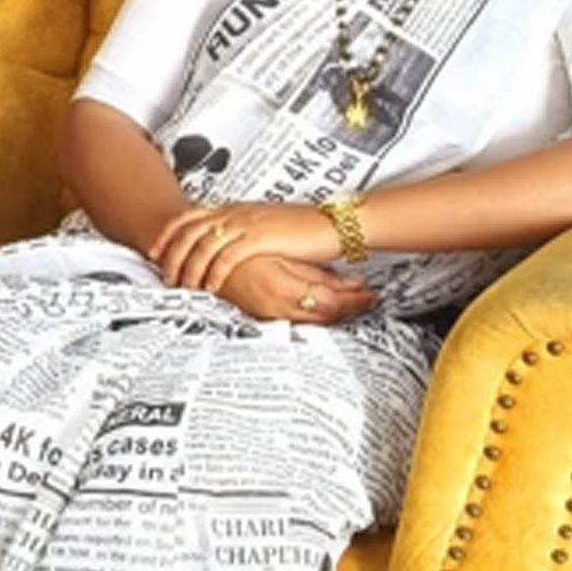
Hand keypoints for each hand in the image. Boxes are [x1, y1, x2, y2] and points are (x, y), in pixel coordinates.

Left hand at [150, 201, 340, 294]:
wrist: (333, 223)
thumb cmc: (306, 227)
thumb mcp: (270, 224)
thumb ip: (248, 229)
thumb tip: (233, 243)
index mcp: (238, 207)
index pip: (192, 215)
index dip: (170, 232)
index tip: (156, 248)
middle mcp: (237, 212)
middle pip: (190, 229)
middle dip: (170, 252)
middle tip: (161, 272)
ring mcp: (247, 223)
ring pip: (203, 244)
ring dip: (188, 267)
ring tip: (182, 285)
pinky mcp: (259, 238)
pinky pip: (226, 257)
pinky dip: (213, 272)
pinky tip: (209, 286)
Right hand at [215, 255, 376, 324]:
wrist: (200, 256)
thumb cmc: (237, 250)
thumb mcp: (280, 256)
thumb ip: (313, 273)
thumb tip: (347, 284)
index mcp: (283, 289)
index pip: (330, 303)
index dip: (354, 300)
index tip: (370, 294)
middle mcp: (278, 308)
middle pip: (325, 317)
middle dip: (349, 308)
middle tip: (368, 298)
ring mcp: (269, 314)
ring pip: (312, 320)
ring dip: (334, 312)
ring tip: (354, 302)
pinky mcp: (263, 315)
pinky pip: (297, 319)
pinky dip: (315, 313)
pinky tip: (325, 305)